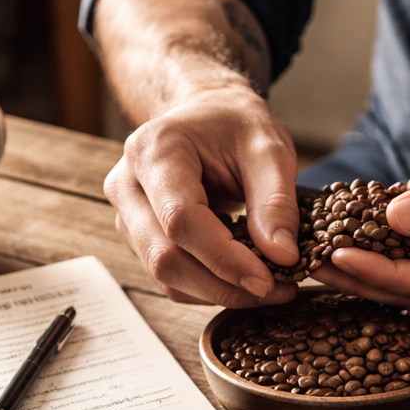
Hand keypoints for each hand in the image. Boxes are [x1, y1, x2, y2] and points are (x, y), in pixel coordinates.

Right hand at [104, 85, 300, 306]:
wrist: (205, 116)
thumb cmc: (233, 125)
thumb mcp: (268, 149)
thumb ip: (276, 201)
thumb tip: (282, 256)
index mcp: (153, 152)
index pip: (180, 220)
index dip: (223, 258)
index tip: (267, 279)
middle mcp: (128, 187)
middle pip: (165, 257)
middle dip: (223, 285)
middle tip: (274, 290)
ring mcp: (128, 217)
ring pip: (165, 277)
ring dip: (217, 292)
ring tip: (266, 287)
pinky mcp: (139, 240)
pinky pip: (170, 280)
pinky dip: (208, 289)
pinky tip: (241, 279)